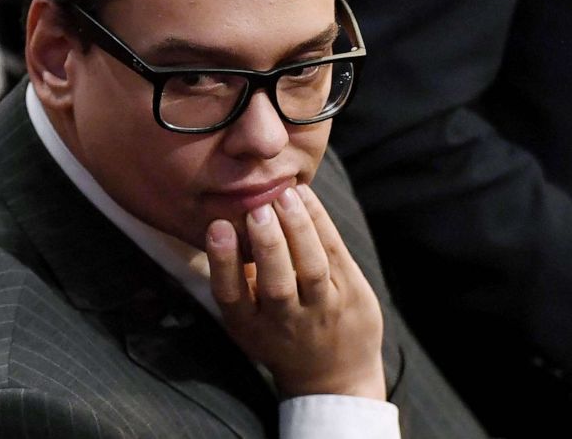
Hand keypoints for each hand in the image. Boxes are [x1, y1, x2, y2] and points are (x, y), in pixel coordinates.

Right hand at [206, 184, 385, 399]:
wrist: (333, 376)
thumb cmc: (279, 334)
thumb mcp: (249, 320)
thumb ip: (239, 278)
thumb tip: (227, 219)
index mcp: (251, 326)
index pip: (232, 295)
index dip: (223, 261)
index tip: (218, 227)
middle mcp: (286, 323)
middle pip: (277, 284)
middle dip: (267, 244)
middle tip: (258, 208)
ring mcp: (323, 311)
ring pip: (312, 269)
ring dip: (298, 229)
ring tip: (285, 195)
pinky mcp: (353, 296)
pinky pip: (336, 254)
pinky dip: (321, 222)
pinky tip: (305, 197)